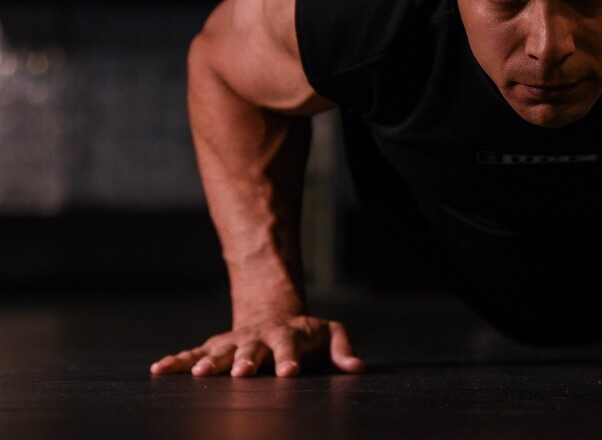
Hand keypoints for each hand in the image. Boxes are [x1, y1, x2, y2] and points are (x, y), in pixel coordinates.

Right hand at [150, 316, 364, 376]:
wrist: (274, 314)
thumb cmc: (306, 333)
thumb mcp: (330, 334)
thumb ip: (342, 349)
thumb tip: (358, 367)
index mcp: (287, 335)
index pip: (289, 347)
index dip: (289, 358)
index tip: (288, 372)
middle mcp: (258, 337)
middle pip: (252, 348)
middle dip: (246, 360)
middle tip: (241, 373)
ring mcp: (235, 341)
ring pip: (221, 350)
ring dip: (210, 362)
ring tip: (198, 374)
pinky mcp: (216, 347)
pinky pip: (193, 353)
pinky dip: (177, 361)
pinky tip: (159, 370)